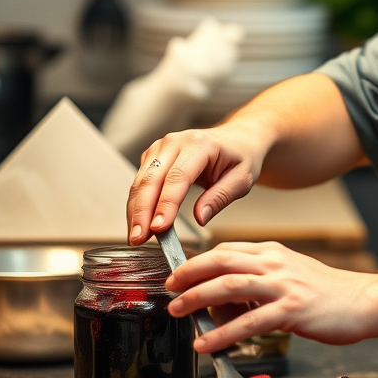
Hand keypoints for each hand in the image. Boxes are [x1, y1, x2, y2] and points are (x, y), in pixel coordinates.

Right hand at [126, 121, 272, 245]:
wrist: (237, 139)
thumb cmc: (241, 157)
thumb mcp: (242, 179)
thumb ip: (221, 197)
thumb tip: (200, 217)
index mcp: (200, 144)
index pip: (178, 177)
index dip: (166, 204)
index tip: (158, 228)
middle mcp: (176, 142)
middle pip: (152, 179)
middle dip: (142, 211)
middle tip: (138, 238)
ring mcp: (161, 147)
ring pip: (140, 181)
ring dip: (135, 210)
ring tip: (136, 236)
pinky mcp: (153, 156)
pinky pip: (140, 182)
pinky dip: (137, 204)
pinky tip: (139, 223)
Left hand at [165, 241, 377, 351]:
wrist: (364, 302)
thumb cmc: (327, 293)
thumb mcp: (290, 274)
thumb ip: (259, 280)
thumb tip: (222, 300)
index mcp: (273, 252)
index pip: (226, 250)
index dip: (197, 262)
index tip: (178, 276)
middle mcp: (275, 263)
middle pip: (221, 261)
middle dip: (189, 275)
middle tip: (170, 290)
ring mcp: (284, 285)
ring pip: (230, 286)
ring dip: (198, 299)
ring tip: (179, 312)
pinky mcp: (292, 310)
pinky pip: (250, 321)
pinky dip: (223, 333)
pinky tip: (208, 344)